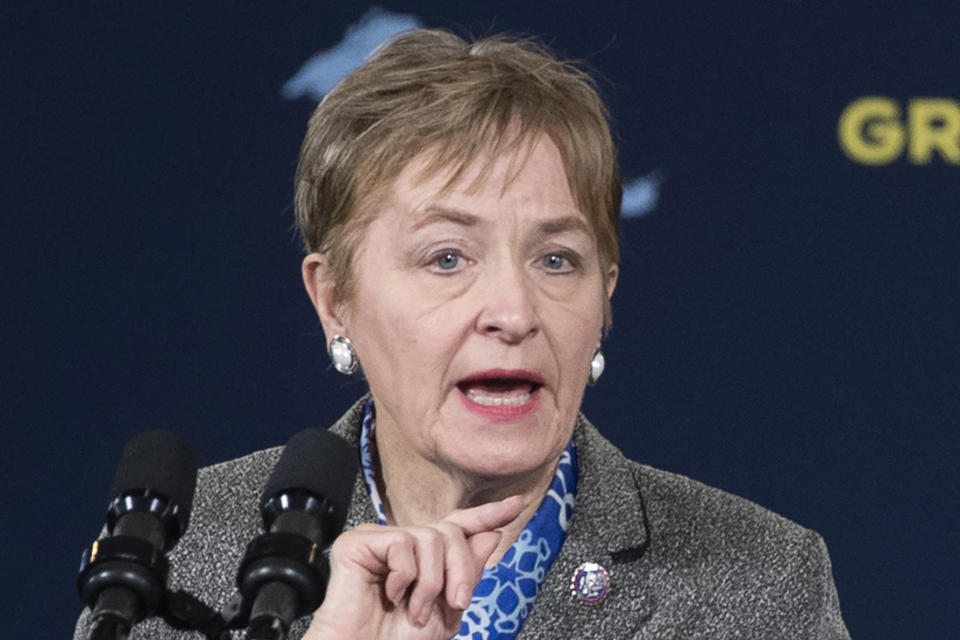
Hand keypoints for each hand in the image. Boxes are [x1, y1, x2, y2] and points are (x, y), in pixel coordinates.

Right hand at [305, 495, 524, 639]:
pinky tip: (391, 594)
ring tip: (417, 610)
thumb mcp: (448, 611)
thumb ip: (467, 572)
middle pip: (450, 530)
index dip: (486, 515)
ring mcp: (378, 540)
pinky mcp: (356, 543)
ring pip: (428, 536)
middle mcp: (401, 543)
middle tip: (457, 601)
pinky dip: (405, 575)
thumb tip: (489, 536)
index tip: (516, 505)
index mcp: (422, 557)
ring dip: (431, 581)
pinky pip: (400, 542)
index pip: (457, 526)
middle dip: (460, 568)